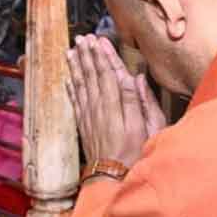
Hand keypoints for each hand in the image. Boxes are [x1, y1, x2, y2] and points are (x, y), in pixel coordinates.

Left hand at [66, 35, 160, 168]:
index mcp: (116, 106)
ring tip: (72, 51)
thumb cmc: (136, 153)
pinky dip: (70, 88)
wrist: (112, 178)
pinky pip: (74, 101)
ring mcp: (88, 117)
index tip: (98, 40)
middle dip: (87, 55)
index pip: (108, 74)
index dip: (103, 56)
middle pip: (92, 76)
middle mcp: (99, 108)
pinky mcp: (83, 126)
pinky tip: (68, 78)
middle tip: (83, 38)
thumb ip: (140, 101)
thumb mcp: (147, 127)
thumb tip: (135, 77)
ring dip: (76, 67)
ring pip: (81, 85)